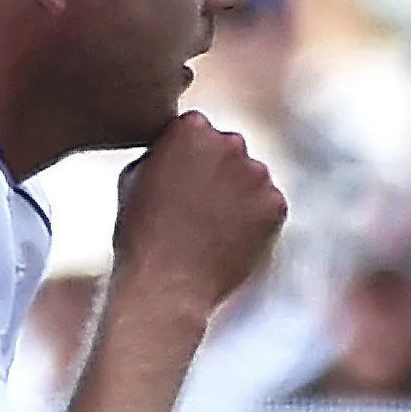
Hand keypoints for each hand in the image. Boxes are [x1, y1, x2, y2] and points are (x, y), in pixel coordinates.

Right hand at [108, 113, 285, 311]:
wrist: (166, 283)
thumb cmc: (139, 233)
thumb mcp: (134, 176)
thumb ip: (164, 151)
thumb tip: (179, 149)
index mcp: (191, 128)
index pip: (198, 132)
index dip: (188, 160)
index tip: (179, 185)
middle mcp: (230, 142)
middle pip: (229, 152)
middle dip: (218, 173)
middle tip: (197, 209)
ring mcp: (257, 173)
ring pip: (252, 180)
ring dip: (239, 196)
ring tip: (211, 230)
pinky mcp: (276, 204)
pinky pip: (268, 207)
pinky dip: (256, 222)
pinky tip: (229, 241)